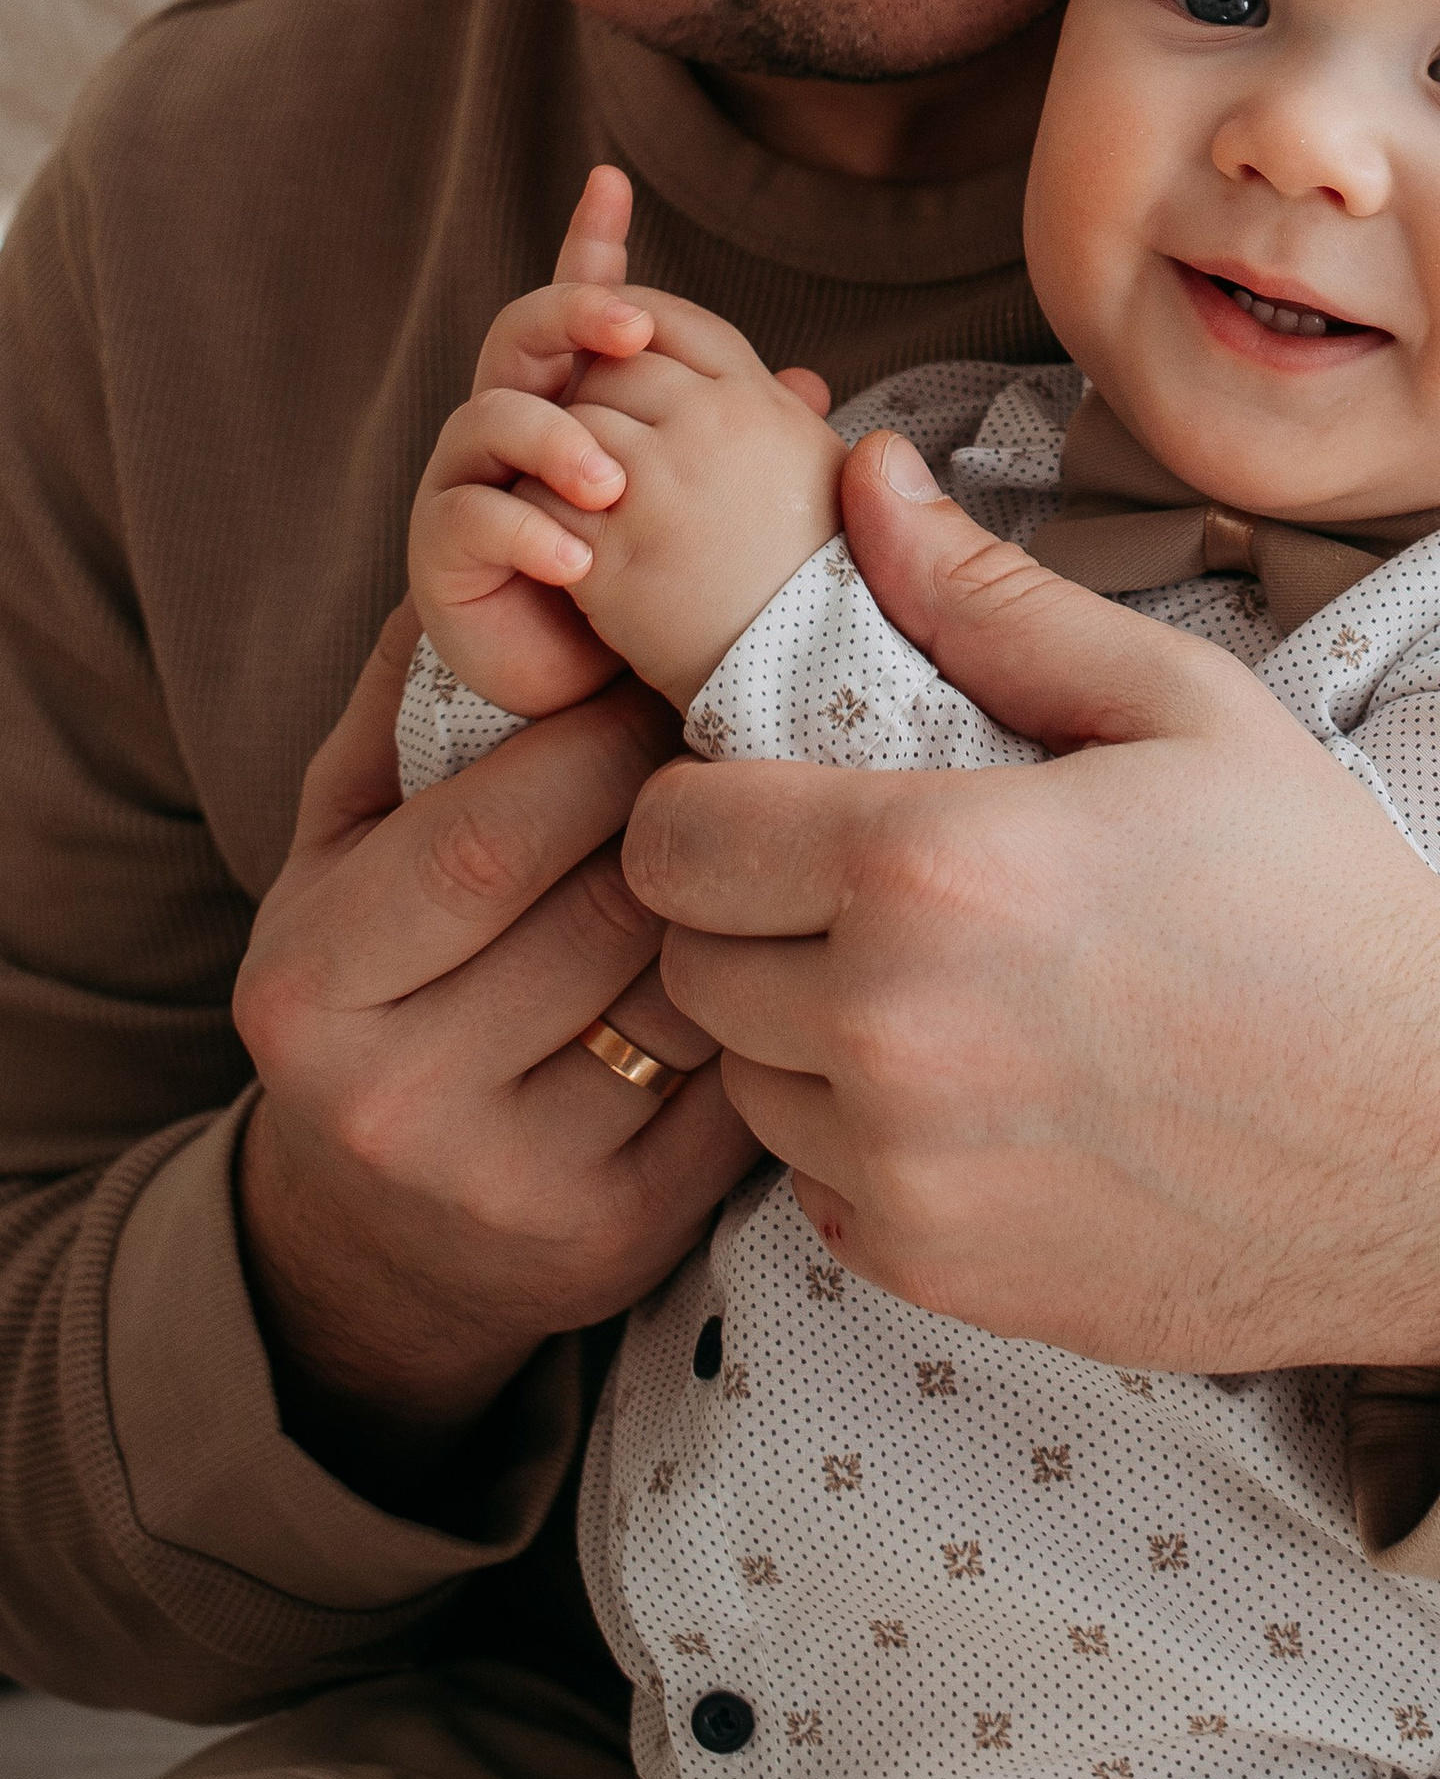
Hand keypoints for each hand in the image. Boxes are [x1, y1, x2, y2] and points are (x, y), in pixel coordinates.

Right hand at [233, 605, 760, 1475]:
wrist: (374, 1241)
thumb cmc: (378, 975)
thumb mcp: (345, 837)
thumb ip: (408, 695)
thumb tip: (496, 534)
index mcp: (311, 977)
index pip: (500, 827)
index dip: (611, 736)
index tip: (671, 680)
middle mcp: (390, 1097)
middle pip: (611, 906)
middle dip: (702, 806)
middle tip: (763, 734)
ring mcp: (503, 1186)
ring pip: (689, 992)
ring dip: (755, 898)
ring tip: (781, 832)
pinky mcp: (613, 1244)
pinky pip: (738, 1089)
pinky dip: (778, 1004)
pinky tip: (788, 950)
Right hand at [411, 164, 837, 711]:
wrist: (585, 686)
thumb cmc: (649, 583)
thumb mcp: (705, 505)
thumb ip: (740, 440)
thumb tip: (812, 382)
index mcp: (578, 396)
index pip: (585, 306)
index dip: (592, 244)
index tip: (611, 181)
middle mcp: (514, 421)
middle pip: (523, 331)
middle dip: (574, 314)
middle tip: (632, 330)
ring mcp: (471, 479)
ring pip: (493, 418)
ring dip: (558, 443)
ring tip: (613, 486)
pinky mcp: (445, 549)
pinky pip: (474, 519)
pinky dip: (527, 533)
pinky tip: (575, 562)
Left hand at [622, 432, 1439, 1374]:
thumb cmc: (1318, 900)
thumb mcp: (1176, 705)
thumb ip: (988, 597)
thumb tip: (867, 478)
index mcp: (931, 868)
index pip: (673, 838)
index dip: (708, 804)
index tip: (780, 798)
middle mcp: (888, 1032)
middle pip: (686, 964)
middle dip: (748, 913)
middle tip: (865, 886)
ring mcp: (904, 1172)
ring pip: (741, 1082)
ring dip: (798, 1030)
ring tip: (936, 986)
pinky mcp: (933, 1272)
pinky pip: (808, 1188)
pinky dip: (861, 1139)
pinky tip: (979, 1090)